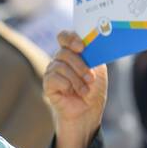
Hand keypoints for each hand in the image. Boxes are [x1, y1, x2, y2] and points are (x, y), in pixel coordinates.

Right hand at [43, 30, 106, 147]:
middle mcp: (60, 59)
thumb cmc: (94, 89)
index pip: (64, 36)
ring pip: (60, 66)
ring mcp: (52, 71)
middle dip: (80, 65)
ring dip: (76, 80)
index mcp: (73, 52)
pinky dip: (67, 86)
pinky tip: (71, 92)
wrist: (88, 110)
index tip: (81, 47)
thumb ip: (92, 54)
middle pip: (64, 52)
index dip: (70, 38)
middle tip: (90, 78)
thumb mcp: (98, 68)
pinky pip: (54, 78)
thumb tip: (88, 44)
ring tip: (85, 90)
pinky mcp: (48, 84)